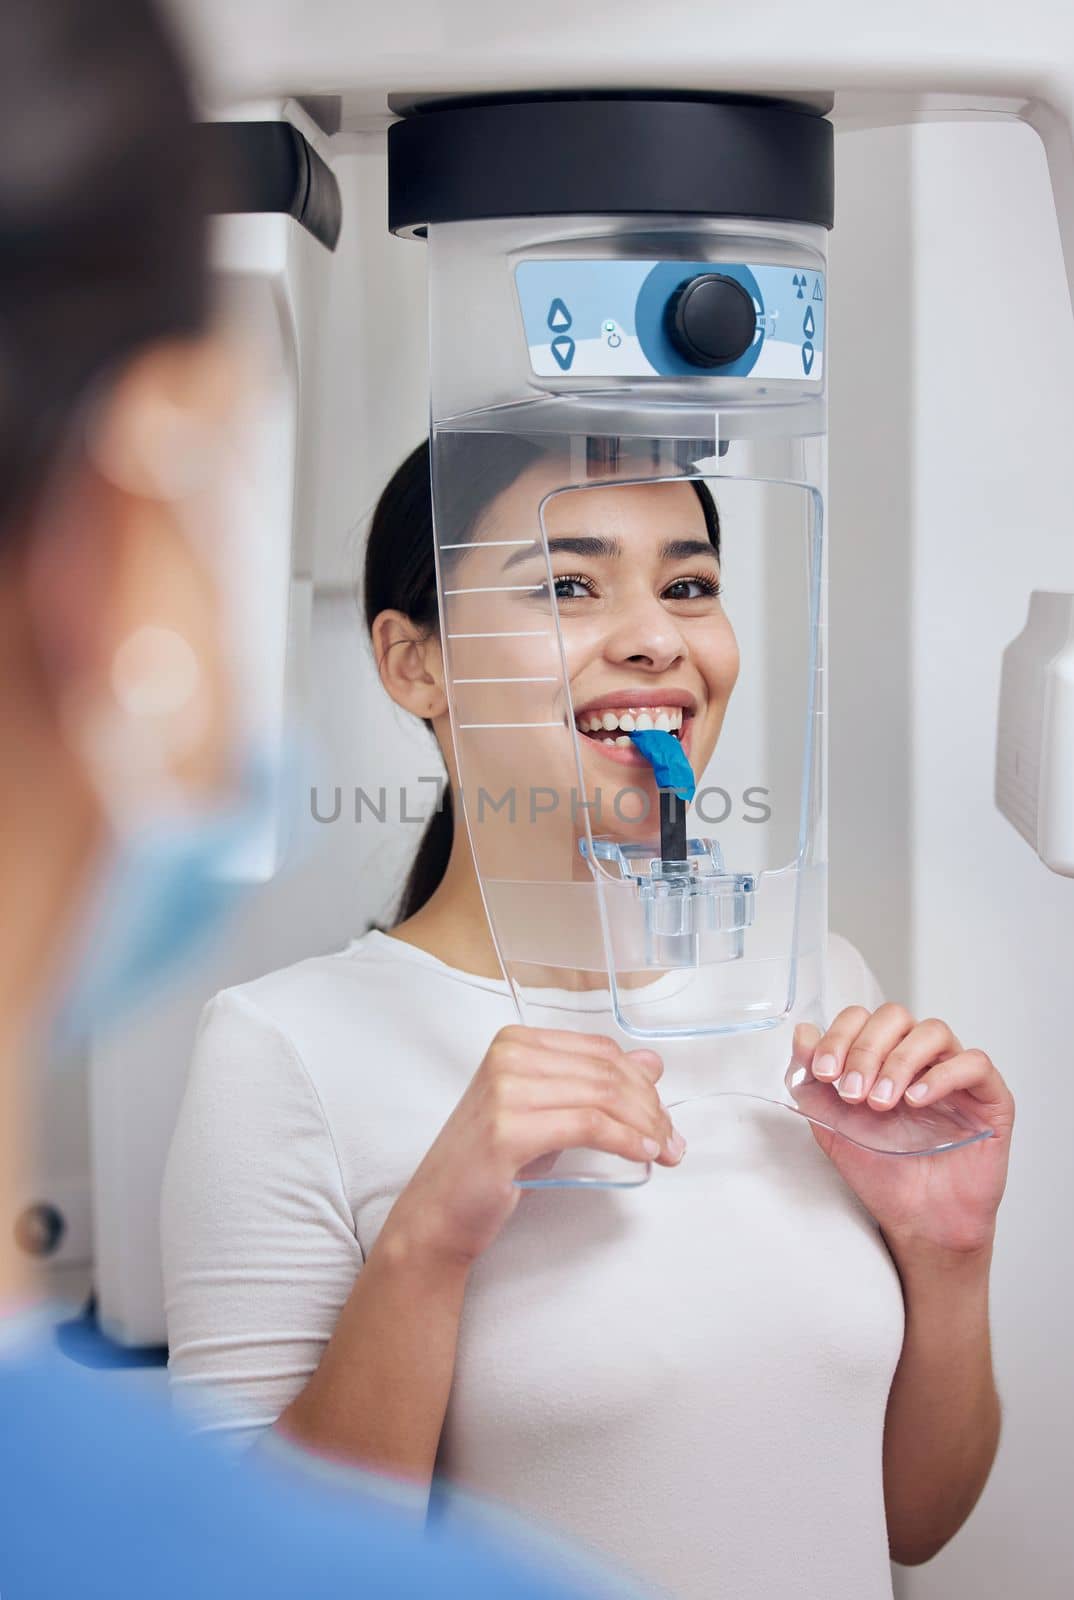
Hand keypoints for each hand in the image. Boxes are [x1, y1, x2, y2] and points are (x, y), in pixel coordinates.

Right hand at [384, 1025, 683, 1268]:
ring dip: (645, 1126)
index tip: (664, 1117)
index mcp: (516, 1042)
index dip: (642, 1082)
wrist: (438, 1212)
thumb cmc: (492, 1165)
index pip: (600, 1050)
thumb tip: (653, 1062)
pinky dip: (625, 1140)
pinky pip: (588, 1125)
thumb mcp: (549, 1114)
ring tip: (665, 1152)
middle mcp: (508, 1056)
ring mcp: (505, 1090)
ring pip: (602, 1096)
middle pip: (606, 1072)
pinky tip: (643, 1155)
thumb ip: (594, 1085)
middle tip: (674, 1142)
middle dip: (651, 1108)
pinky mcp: (508, 1128)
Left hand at [792, 1005, 1014, 1264]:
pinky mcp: (989, 1096)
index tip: (824, 1073)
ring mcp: (956, 1074)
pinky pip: (974, 1063)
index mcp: (883, 1058)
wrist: (917, 1220)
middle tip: (853, 1094)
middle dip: (866, 1050)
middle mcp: (920, 1059)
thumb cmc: (881, 1172)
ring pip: (933, 1032)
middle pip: (895, 1017)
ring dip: (900, 1062)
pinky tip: (917, 1100)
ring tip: (882, 1102)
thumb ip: (811, 1081)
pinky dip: (941, 1076)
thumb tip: (802, 1034)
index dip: (840, 1037)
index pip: (862, 1018)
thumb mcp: (831, 1125)